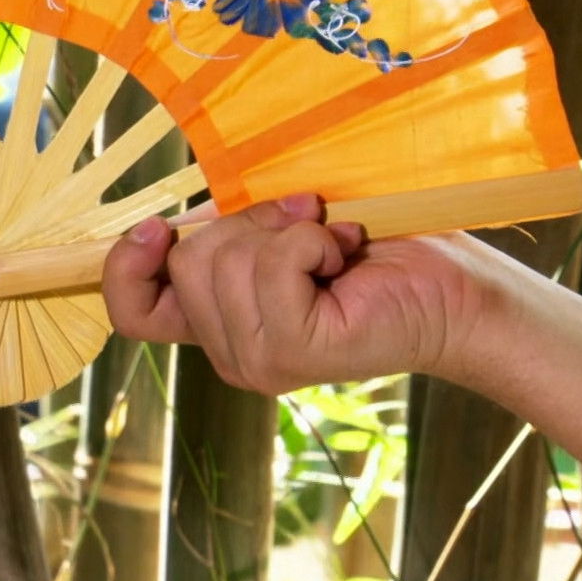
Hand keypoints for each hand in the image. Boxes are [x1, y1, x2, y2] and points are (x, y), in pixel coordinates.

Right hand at [101, 193, 493, 392]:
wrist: (456, 291)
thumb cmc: (377, 253)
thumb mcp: (277, 233)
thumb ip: (225, 234)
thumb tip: (174, 220)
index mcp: (218, 326)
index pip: (133, 312)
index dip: (125, 265)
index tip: (158, 226)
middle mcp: (231, 354)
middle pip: (186, 259)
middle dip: (247, 220)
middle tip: (308, 226)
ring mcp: (259, 360)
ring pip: (225, 258)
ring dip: (287, 230)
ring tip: (333, 246)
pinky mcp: (296, 350)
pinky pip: (274, 265)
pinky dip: (311, 241)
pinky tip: (343, 258)